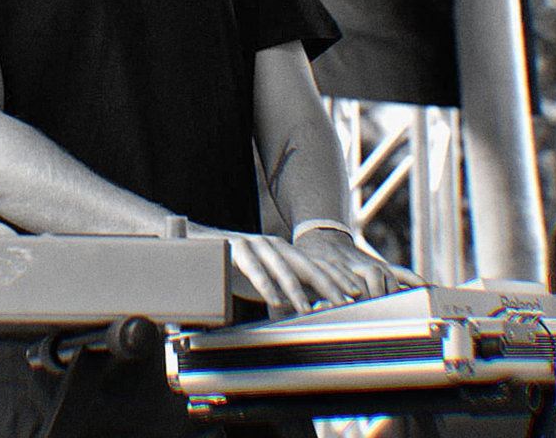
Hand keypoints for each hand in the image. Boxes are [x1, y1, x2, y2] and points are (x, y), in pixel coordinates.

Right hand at [191, 224, 422, 314]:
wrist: (199, 246)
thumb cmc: (236, 268)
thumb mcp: (267, 281)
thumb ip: (287, 291)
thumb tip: (311, 311)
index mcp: (285, 252)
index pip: (316, 264)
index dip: (337, 278)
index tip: (355, 294)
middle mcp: (274, 245)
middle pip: (306, 264)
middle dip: (327, 284)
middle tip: (342, 302)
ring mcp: (255, 244)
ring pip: (281, 267)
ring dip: (295, 289)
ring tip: (307, 308)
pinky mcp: (235, 248)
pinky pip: (253, 268)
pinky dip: (265, 284)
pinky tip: (273, 299)